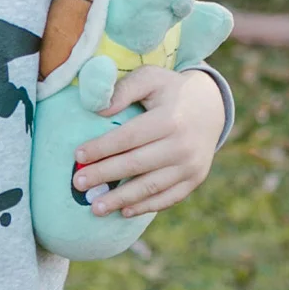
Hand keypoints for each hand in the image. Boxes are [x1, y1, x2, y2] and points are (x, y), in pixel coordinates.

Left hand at [72, 67, 226, 218]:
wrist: (210, 107)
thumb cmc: (170, 91)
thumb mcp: (150, 78)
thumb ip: (124, 90)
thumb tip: (99, 111)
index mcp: (170, 119)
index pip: (129, 137)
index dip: (102, 148)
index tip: (78, 155)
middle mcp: (183, 145)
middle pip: (136, 164)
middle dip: (104, 175)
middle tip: (78, 184)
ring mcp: (191, 165)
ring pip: (151, 186)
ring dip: (121, 199)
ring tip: (95, 207)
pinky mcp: (195, 178)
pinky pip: (169, 197)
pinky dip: (146, 207)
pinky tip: (124, 211)